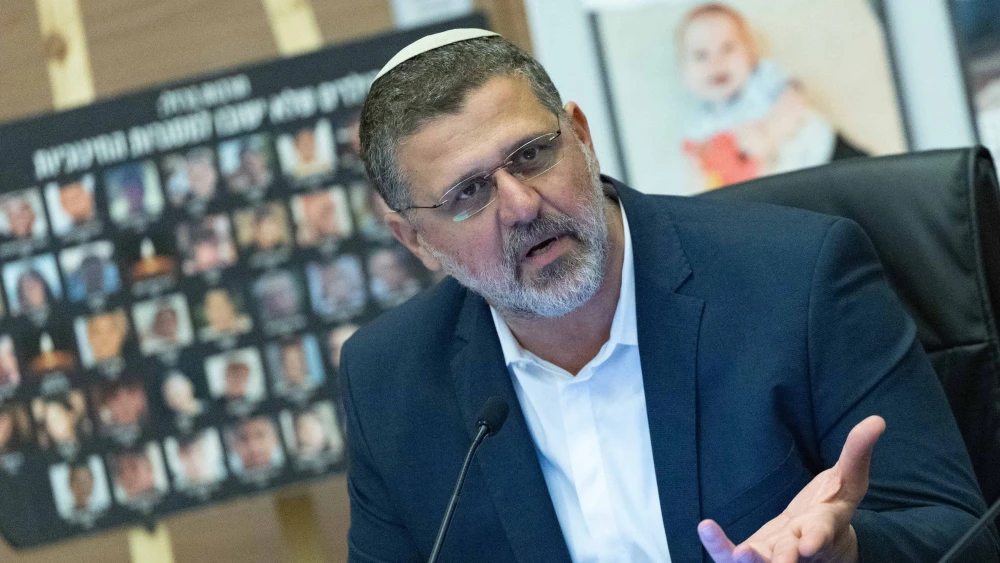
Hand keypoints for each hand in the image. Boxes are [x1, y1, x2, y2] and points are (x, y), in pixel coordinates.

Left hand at [698, 415, 885, 562]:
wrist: (822, 544)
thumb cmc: (834, 507)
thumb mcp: (848, 480)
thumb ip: (857, 452)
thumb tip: (877, 420)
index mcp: (824, 529)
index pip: (821, 535)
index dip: (816, 540)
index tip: (808, 544)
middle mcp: (800, 549)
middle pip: (790, 557)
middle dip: (782, 559)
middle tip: (768, 559)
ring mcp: (776, 555)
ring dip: (751, 561)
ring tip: (740, 554)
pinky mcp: (756, 555)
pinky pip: (733, 555)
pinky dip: (719, 546)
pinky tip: (706, 528)